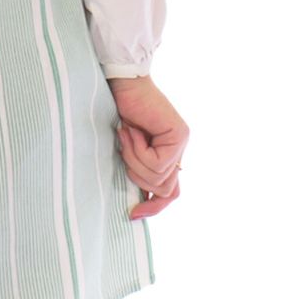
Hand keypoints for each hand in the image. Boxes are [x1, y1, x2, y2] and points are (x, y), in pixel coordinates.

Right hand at [106, 75, 189, 219]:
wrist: (120, 84)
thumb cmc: (117, 112)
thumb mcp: (128, 149)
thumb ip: (140, 168)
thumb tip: (142, 199)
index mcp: (169, 154)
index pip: (172, 192)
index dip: (155, 206)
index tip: (134, 214)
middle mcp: (180, 149)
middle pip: (164, 188)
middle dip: (137, 174)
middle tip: (123, 146)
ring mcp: (182, 142)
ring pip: (158, 177)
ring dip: (133, 158)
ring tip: (126, 134)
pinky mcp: (178, 135)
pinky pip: (156, 163)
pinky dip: (136, 149)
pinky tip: (131, 130)